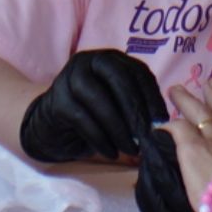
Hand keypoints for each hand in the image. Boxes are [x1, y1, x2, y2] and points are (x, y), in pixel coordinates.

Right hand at [19, 49, 167, 162]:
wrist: (49, 124)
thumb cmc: (93, 113)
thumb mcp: (117, 101)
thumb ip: (137, 103)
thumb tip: (163, 123)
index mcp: (111, 58)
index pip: (138, 72)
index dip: (152, 96)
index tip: (163, 121)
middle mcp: (90, 61)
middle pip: (120, 82)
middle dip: (136, 110)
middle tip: (147, 135)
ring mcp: (70, 78)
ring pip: (101, 102)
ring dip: (120, 129)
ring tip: (132, 149)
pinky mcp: (57, 101)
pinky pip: (84, 120)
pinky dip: (101, 139)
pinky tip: (112, 153)